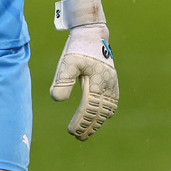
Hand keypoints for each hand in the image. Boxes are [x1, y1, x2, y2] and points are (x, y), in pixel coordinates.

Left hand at [50, 0, 118, 140]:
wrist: (91, 33)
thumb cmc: (77, 48)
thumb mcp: (67, 62)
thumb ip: (62, 81)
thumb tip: (58, 100)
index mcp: (98, 82)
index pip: (89, 108)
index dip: (81, 122)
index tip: (71, 132)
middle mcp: (108, 85)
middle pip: (99, 113)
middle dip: (89, 126)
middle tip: (77, 137)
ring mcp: (112, 84)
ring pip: (107, 110)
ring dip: (97, 122)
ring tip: (86, 132)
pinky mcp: (112, 81)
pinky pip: (112, 103)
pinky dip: (105, 113)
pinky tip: (97, 118)